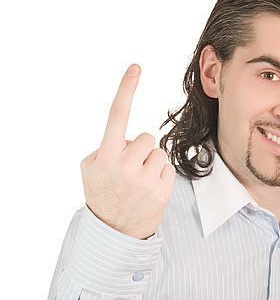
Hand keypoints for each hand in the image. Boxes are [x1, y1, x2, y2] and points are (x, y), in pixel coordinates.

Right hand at [80, 64, 175, 239]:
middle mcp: (125, 166)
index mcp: (105, 156)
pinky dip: (160, 175)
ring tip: (139, 183)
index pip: (116, 116)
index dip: (126, 89)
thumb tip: (128, 136)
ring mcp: (144, 179)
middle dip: (140, 150)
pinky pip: (167, 168)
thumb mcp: (91, 167)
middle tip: (130, 170)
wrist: (114, 231)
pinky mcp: (161, 190)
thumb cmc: (103, 193)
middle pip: (146, 138)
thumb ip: (106, 146)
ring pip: (159, 153)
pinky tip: (149, 190)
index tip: (136, 68)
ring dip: (151, 163)